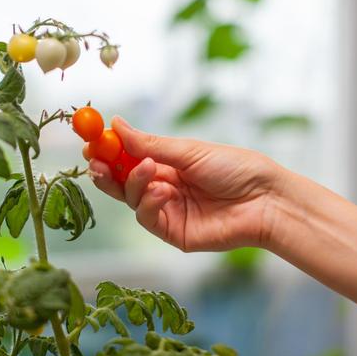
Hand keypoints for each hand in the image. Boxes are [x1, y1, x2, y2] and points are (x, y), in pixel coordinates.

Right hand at [84, 117, 286, 251]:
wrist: (265, 199)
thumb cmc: (235, 168)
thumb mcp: (188, 150)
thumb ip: (149, 143)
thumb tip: (116, 123)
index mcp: (168, 164)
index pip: (128, 158)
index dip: (108, 151)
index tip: (91, 141)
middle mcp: (164, 187)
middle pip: (122, 182)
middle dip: (106, 171)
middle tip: (95, 160)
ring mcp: (168, 211)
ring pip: (131, 200)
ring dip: (133, 182)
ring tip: (149, 169)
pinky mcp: (174, 232)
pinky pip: (147, 218)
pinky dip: (148, 203)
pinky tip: (162, 191)